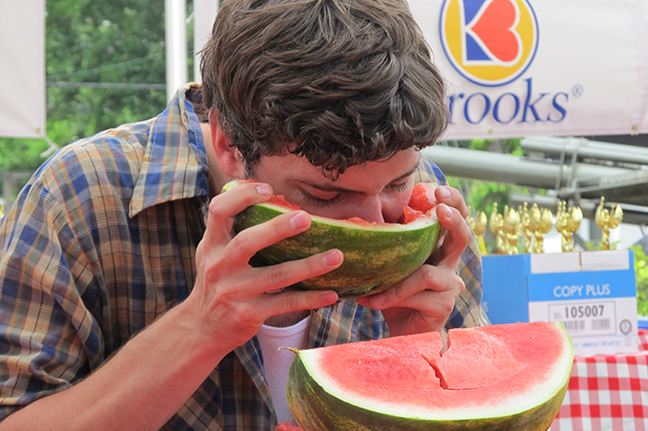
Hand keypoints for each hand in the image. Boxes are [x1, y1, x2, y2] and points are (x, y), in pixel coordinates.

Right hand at [185, 182, 340, 349]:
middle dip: (277, 228)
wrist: (202, 328)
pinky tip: (331, 294)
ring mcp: (234, 292)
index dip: (242, 196)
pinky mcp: (249, 314)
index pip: (218, 210)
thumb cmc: (217, 281)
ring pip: (277, 275)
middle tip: (306, 218)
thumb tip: (271, 195)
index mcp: (212, 244)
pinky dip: (311, 298)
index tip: (268, 189)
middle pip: (248, 242)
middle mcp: (219, 266)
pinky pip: (286, 303)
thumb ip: (233, 229)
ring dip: (309, 265)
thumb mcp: (213, 252)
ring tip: (336, 256)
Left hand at [356, 186, 470, 335]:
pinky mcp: (444, 305)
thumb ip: (389, 245)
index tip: (437, 189)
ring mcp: (450, 285)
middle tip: (439, 208)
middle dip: (452, 218)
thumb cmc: (393, 295)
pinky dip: (391, 297)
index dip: (453, 201)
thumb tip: (358, 218)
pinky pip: (416, 295)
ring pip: (427, 273)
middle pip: (463, 235)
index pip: (455, 217)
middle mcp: (449, 264)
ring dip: (395, 282)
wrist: (402, 334)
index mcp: (438, 249)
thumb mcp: (390, 266)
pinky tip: (372, 303)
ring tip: (371, 291)